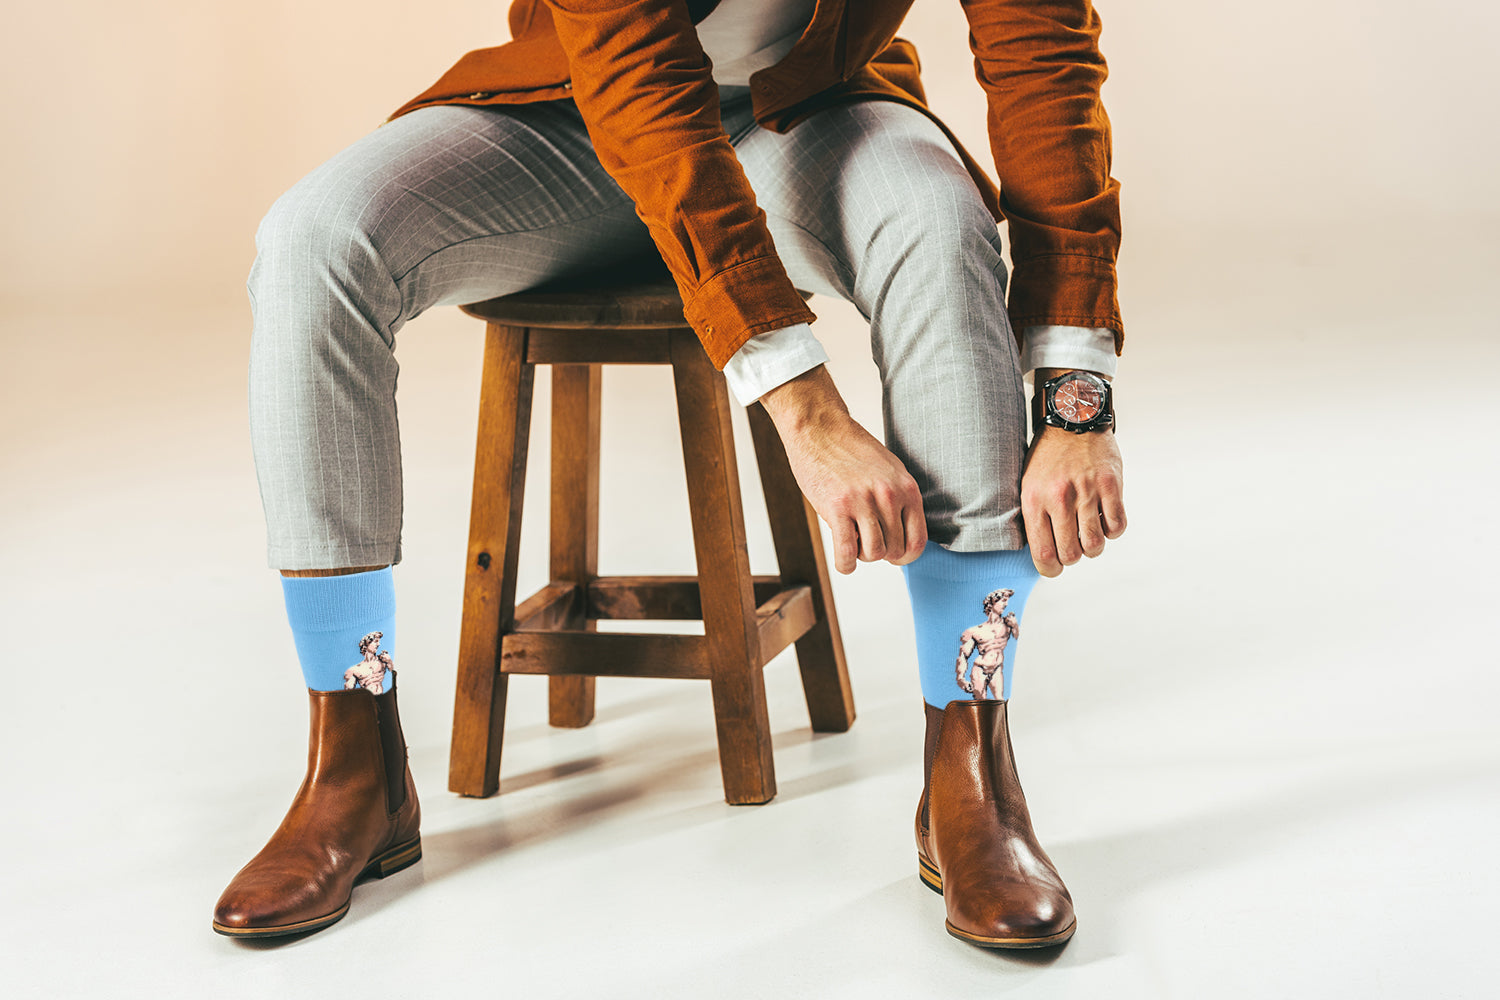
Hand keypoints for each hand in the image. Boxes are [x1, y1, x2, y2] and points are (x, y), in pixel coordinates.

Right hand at [759, 366, 926, 573]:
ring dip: (861, 555)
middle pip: (894, 551)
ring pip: (873, 554)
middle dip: (879, 553)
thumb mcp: (890, 471)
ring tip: (852, 539)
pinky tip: (843, 560)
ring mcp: (863, 502)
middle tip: (865, 539)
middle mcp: (889, 496)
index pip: (918, 541)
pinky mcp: (837, 508)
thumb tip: (905, 537)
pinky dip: (845, 564)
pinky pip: (846, 553)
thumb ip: (900, 500)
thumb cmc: (852, 451)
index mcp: (906, 488)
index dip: (905, 556)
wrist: (820, 429)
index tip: (892, 554)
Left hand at [1021, 426, 1125, 576]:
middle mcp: (1060, 497)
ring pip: (1096, 544)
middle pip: (1071, 554)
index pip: (1043, 553)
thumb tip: (1040, 553)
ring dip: (1093, 546)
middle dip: (1073, 557)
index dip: (1051, 569)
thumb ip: (1033, 517)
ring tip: (1088, 533)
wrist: (1073, 417)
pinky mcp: (1111, 484)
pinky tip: (1104, 518)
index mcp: (1034, 499)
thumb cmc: (1047, 456)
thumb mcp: (1027, 484)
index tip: (1054, 566)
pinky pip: (1117, 526)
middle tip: (1072, 545)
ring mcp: (1087, 491)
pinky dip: (1112, 529)